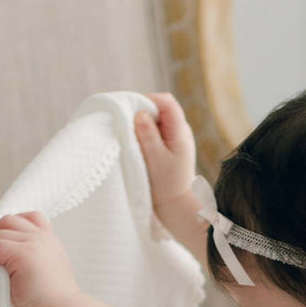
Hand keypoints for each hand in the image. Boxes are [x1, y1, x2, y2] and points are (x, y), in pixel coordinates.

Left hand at [0, 211, 81, 306]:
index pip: (29, 217)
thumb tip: (7, 259)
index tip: (7, 250)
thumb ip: (35, 258)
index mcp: (50, 241)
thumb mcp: (47, 272)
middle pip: (8, 220)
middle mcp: (43, 238)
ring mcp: (33, 243)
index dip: (11, 229)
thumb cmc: (52, 303)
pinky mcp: (23, 254)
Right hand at [134, 92, 196, 213]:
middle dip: (142, 111)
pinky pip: (155, 132)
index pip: (166, 102)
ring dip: (141, 124)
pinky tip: (135, 143)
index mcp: (180, 131)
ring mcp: (174, 138)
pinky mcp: (168, 147)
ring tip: (130, 134)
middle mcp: (179, 131)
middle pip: (160, 108)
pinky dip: (144, 133)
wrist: (176, 206)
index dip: (147, 100)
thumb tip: (139, 113)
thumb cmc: (167, 185)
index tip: (129, 110)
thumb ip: (148, 135)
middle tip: (125, 123)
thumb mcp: (155, 159)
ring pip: (156, 120)